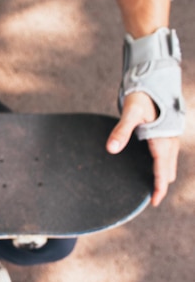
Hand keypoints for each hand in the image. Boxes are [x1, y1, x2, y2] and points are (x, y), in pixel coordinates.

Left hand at [106, 92, 178, 206]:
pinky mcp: (166, 133)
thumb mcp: (130, 113)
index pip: (162, 169)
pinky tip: (153, 166)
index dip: (159, 186)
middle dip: (161, 183)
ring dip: (162, 174)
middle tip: (152, 197)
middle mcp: (169, 140)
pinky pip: (166, 154)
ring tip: (154, 185)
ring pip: (169, 162)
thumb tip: (111, 150)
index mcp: (162, 139)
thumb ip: (121, 131)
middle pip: (168, 169)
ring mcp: (169, 137)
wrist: (153, 81)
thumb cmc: (141, 96)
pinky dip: (162, 165)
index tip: (154, 201)